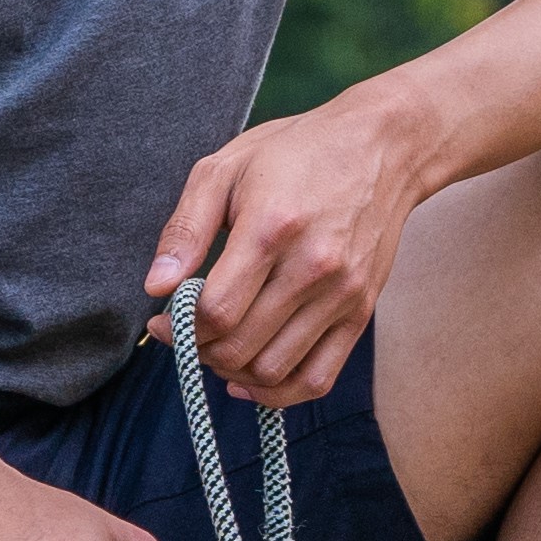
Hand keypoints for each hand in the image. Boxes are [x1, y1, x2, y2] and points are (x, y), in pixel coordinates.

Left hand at [144, 88, 440, 408]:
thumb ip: (186, 228)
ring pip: (273, 370)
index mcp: (272, 227)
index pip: (215, 311)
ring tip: (218, 347)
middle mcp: (312, 267)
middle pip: (240, 346)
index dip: (178, 327)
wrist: (383, 146)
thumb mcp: (226, 168)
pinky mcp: (361, 311)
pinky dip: (278, 395)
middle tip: (187, 333)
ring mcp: (342, 294)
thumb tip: (156, 286)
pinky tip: (250, 381)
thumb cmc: (297, 152)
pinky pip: (317, 379)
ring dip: (232, 372)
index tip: (164, 320)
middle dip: (199, 350)